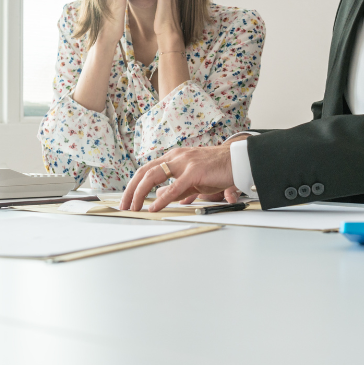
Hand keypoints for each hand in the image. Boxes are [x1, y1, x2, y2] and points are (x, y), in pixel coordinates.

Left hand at [120, 145, 234, 211]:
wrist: (238, 161)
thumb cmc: (218, 170)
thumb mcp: (194, 180)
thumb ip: (178, 188)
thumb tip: (163, 197)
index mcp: (174, 157)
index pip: (147, 169)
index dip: (134, 184)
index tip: (127, 199)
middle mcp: (176, 156)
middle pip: (144, 172)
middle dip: (131, 190)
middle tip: (124, 206)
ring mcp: (184, 162)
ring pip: (153, 176)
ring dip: (140, 194)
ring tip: (134, 207)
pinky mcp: (194, 171)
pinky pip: (174, 187)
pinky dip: (161, 198)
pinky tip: (154, 207)